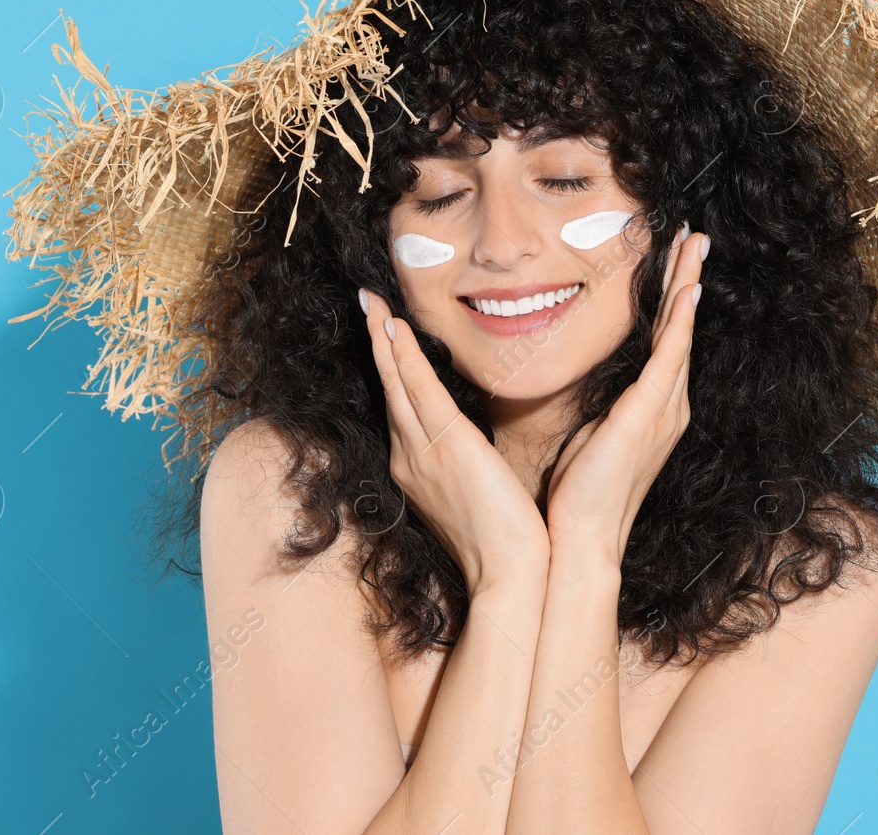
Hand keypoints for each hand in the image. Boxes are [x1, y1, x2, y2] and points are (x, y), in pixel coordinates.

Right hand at [360, 288, 549, 592]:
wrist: (510, 575)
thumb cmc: (504, 540)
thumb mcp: (478, 494)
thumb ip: (468, 466)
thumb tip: (476, 450)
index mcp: (419, 469)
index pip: (402, 406)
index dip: (392, 368)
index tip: (387, 334)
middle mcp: (412, 458)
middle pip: (390, 388)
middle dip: (378, 342)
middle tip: (367, 302)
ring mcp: (424, 453)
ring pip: (398, 383)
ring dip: (384, 339)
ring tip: (372, 303)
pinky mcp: (448, 446)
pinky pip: (419, 392)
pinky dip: (404, 359)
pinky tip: (395, 330)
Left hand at [544, 224, 708, 558]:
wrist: (581, 539)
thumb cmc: (577, 495)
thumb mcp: (588, 436)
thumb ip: (597, 407)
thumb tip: (586, 386)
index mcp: (653, 409)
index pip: (664, 340)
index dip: (672, 298)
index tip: (674, 260)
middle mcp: (668, 405)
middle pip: (680, 327)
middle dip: (687, 277)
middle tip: (695, 236)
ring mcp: (664, 408)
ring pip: (679, 331)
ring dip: (687, 284)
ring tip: (694, 244)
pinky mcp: (649, 413)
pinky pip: (669, 355)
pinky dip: (679, 321)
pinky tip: (687, 290)